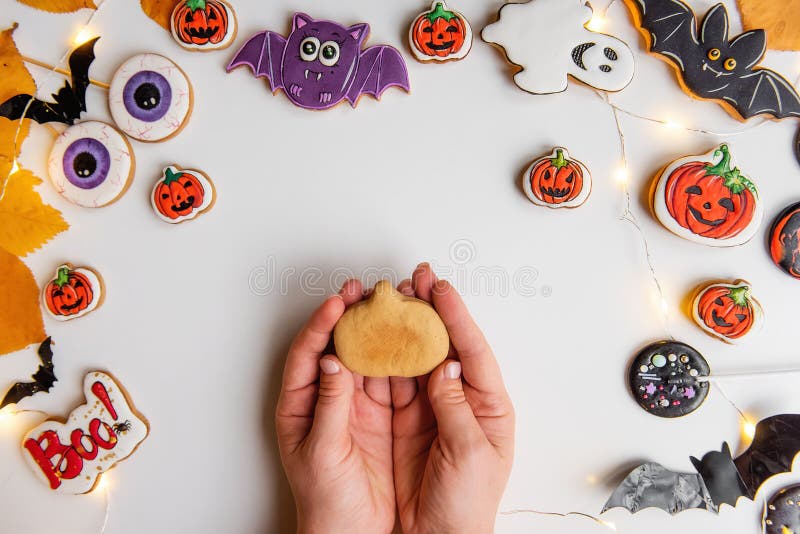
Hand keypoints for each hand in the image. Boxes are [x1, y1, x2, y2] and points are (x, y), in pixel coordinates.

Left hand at [276, 280, 394, 533]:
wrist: (353, 533)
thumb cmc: (324, 501)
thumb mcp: (322, 453)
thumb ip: (329, 407)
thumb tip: (331, 364)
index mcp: (301, 406)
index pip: (308, 355)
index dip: (321, 325)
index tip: (337, 302)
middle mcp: (327, 398)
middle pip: (337, 346)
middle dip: (349, 317)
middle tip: (364, 290)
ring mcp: (356, 405)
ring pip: (366, 357)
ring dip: (376, 331)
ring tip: (388, 305)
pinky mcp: (382, 415)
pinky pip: (390, 379)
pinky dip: (398, 357)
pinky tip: (408, 338)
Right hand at [391, 264, 514, 533]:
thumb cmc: (467, 505)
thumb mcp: (470, 455)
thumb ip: (456, 408)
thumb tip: (444, 368)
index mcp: (488, 406)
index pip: (472, 350)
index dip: (456, 316)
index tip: (440, 289)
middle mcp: (459, 399)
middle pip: (442, 344)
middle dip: (429, 310)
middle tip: (414, 279)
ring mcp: (429, 407)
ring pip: (414, 356)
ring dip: (403, 327)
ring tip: (390, 300)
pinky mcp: (402, 418)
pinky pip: (391, 379)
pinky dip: (382, 356)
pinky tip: (373, 337)